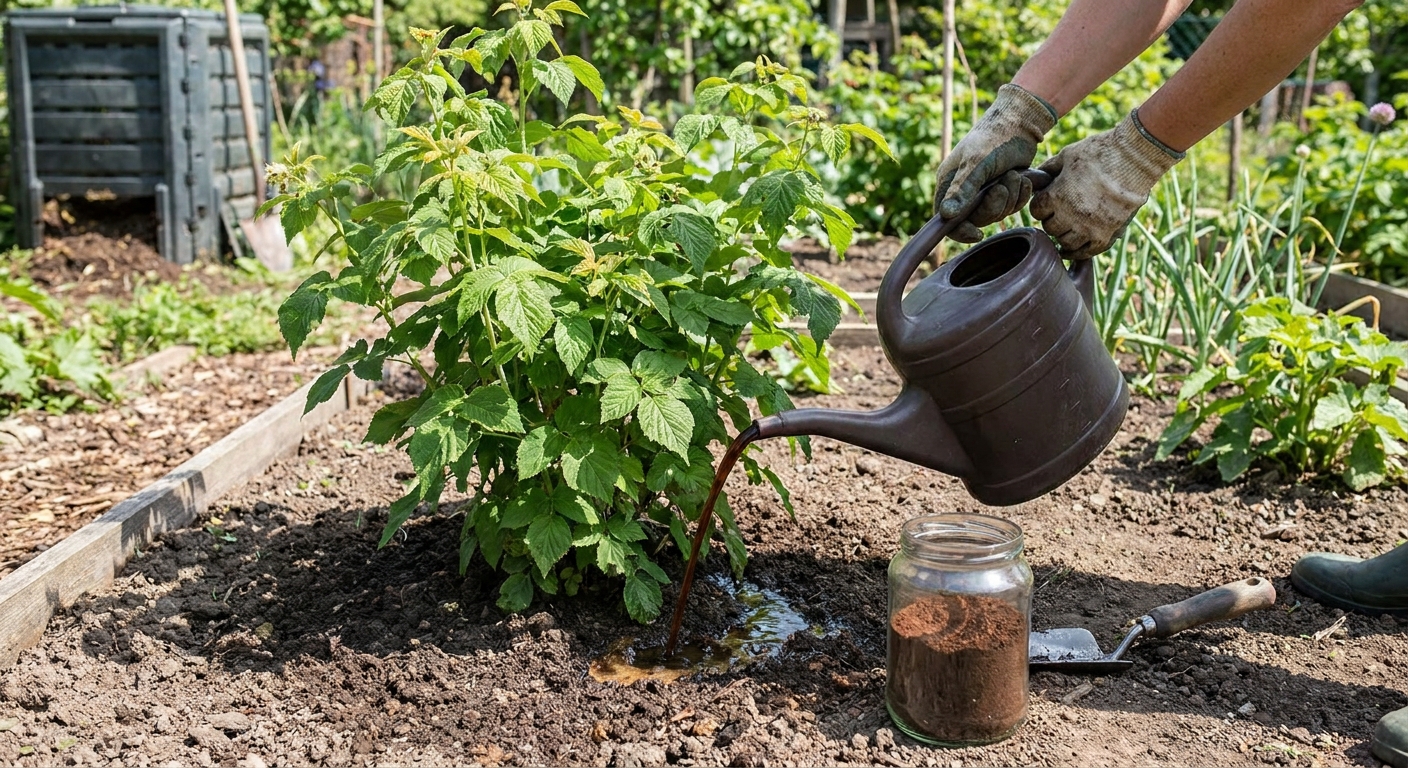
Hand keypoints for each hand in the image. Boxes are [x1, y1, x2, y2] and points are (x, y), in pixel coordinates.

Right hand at [932, 84, 1056, 242]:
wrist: (1020, 122)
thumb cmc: (994, 138)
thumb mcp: (976, 163)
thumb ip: (962, 190)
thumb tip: (946, 215)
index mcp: (949, 184)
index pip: (947, 221)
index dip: (961, 231)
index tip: (978, 233)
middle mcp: (963, 191)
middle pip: (976, 220)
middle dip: (994, 205)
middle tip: (1004, 185)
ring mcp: (984, 192)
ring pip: (996, 214)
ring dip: (1010, 197)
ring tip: (1014, 175)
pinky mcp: (1002, 190)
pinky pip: (1011, 206)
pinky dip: (1020, 195)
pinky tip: (1022, 178)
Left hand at [1030, 110, 1182, 259]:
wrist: (1135, 159)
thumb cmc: (1099, 152)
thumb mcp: (1067, 155)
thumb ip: (1048, 170)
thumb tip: (1035, 178)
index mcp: (1056, 196)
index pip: (1036, 211)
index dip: (1041, 205)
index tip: (1048, 201)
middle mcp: (1069, 216)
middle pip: (1050, 228)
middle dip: (1053, 220)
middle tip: (1060, 213)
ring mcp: (1088, 228)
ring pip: (1066, 243)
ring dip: (1065, 235)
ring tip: (1070, 227)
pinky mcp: (1106, 234)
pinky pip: (1088, 252)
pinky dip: (1080, 252)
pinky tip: (1076, 248)